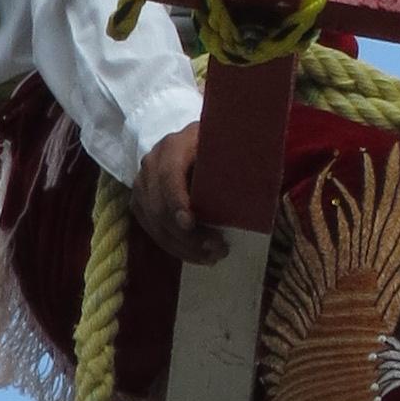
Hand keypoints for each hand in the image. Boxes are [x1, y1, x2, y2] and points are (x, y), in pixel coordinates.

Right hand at [131, 123, 225, 264]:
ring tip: (211, 257)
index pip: (169, 176)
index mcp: (173, 145)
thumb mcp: (223, 144)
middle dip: (187, 235)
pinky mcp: (139, 203)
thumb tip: (260, 189)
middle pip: (161, 206)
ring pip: (156, 224)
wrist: (190, 143)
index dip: (177, 201)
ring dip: (183, 246)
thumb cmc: (214, 145)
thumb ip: (235, 161)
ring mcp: (141, 185)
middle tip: (216, 249)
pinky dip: (175, 247)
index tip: (190, 223)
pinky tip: (197, 255)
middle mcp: (151, 163)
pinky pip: (153, 231)